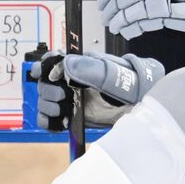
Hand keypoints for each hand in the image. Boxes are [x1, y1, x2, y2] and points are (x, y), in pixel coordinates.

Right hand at [36, 51, 164, 129]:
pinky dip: (49, 122)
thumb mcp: (113, 74)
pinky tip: (63, 121)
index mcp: (79, 65)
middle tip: (65, 96)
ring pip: (44, 102)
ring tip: (66, 109)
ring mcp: (69, 99)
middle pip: (44, 84)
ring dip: (49, 107)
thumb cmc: (130, 85)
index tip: (45, 73)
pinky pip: (48, 120)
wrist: (140, 106)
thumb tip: (66, 62)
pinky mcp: (70, 116)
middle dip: (49, 91)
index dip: (44, 66)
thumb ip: (90, 68)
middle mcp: (70, 81)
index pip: (51, 61)